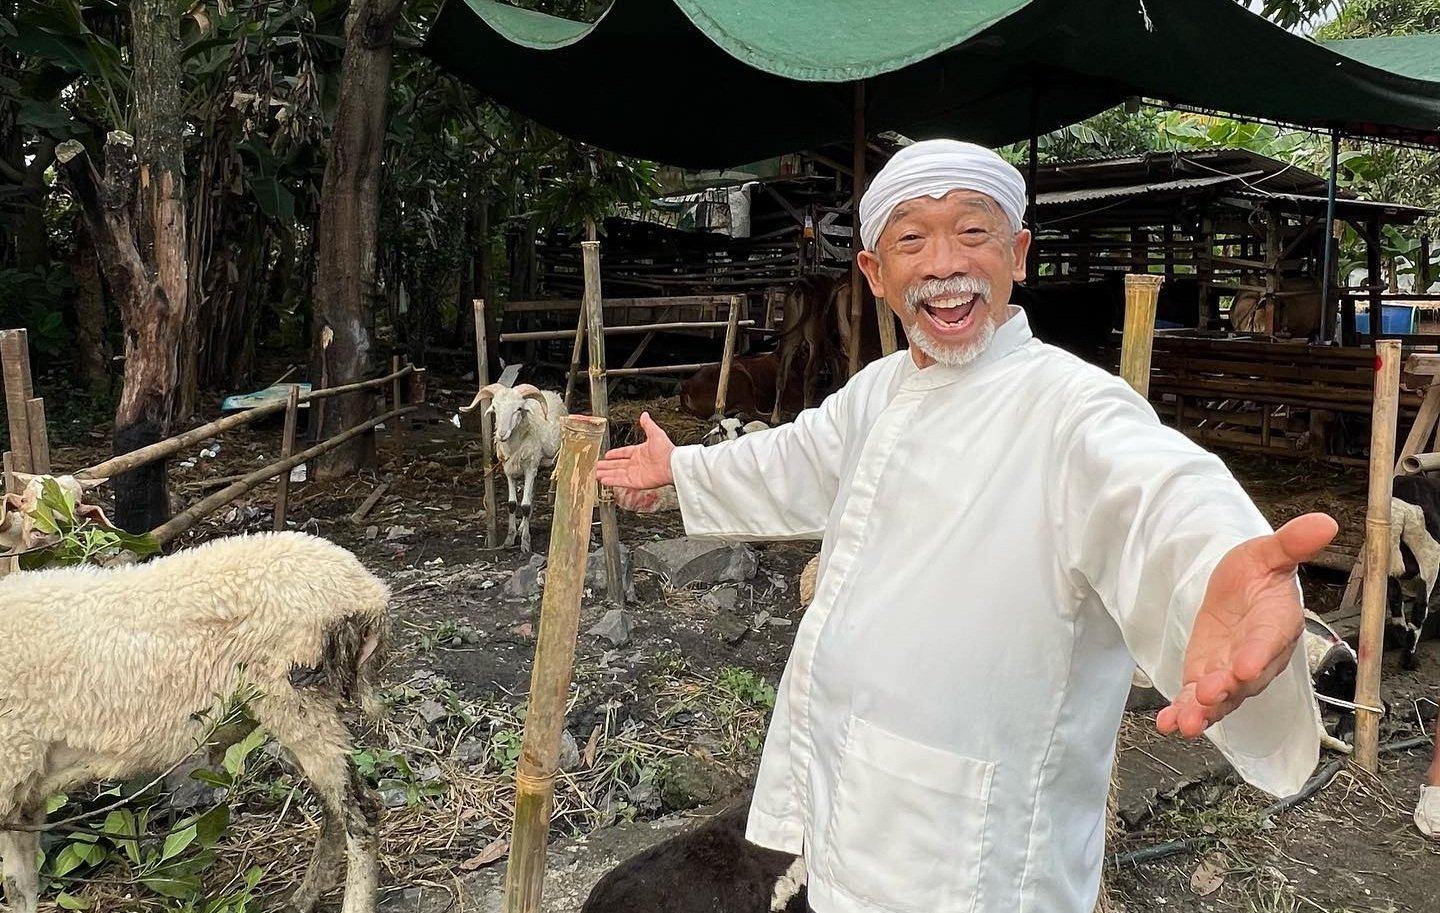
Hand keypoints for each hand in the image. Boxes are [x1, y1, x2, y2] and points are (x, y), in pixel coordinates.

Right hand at [596, 412, 675, 493]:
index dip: (615, 454)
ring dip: (606, 473)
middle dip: (607, 465)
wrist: (673, 464)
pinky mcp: (635, 482)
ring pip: (616, 473)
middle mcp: (637, 463)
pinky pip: (620, 481)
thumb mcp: (655, 433)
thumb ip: (647, 425)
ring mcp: (635, 473)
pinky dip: (611, 481)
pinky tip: (603, 480)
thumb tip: (644, 414)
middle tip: (596, 465)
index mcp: (640, 452)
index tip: (607, 455)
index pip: (624, 453)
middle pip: (617, 464)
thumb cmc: (667, 450)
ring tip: (595, 473)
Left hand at [1156, 512, 1337, 738]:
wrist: (1238, 594)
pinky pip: (1198, 701)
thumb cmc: (1257, 575)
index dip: (1257, 654)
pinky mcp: (1207, 680)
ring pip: (1222, 698)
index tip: (1244, 665)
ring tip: (1186, 722)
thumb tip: (1325, 522)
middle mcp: (1257, 656)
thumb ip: (1291, 543)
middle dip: (1227, 689)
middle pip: (1245, 678)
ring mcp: (1232, 673)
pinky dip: (1183, 712)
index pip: (1269, 640)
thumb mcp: (1266, 552)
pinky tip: (1167, 723)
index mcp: (1276, 623)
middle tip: (1208, 696)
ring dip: (1204, 711)